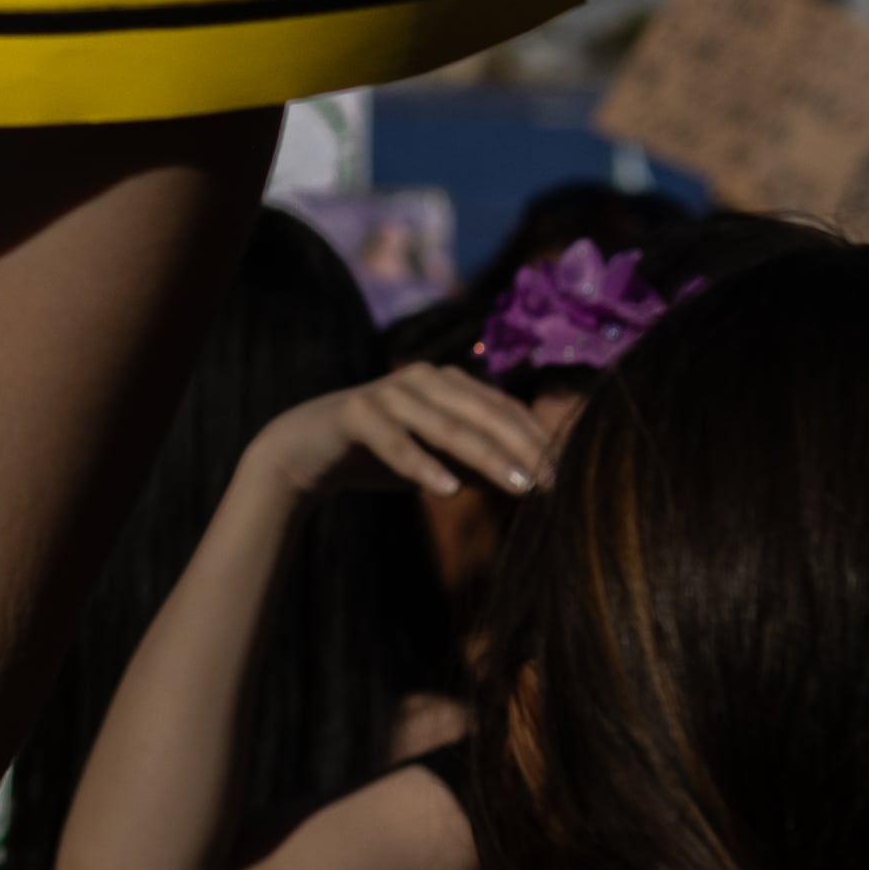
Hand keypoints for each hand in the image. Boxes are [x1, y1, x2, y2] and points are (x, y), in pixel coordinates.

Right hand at [246, 362, 560, 501]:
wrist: (305, 450)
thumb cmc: (380, 453)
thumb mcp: (438, 460)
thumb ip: (477, 462)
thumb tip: (534, 482)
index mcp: (446, 381)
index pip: (503, 407)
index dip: (535, 440)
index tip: (563, 476)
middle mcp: (421, 377)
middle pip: (483, 413)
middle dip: (520, 449)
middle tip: (550, 485)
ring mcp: (388, 391)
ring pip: (446, 425)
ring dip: (485, 456)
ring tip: (518, 488)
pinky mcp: (355, 412)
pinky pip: (394, 440)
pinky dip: (421, 465)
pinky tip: (446, 491)